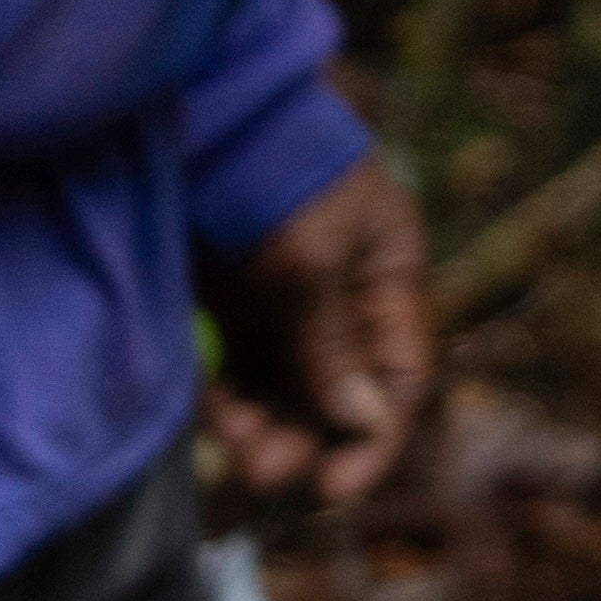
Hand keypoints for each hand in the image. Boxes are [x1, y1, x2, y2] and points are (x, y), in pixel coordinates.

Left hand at [204, 158, 430, 504]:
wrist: (201, 113)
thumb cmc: (280, 173)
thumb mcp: (313, 258)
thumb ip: (333, 342)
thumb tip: (363, 420)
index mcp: (387, 278)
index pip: (400, 376)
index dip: (376, 436)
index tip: (337, 488)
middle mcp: (341, 299)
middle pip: (336, 393)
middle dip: (306, 438)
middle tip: (266, 472)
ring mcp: (284, 303)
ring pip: (282, 390)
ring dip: (263, 427)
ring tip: (236, 448)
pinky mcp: (230, 304)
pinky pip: (234, 372)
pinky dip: (225, 400)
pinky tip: (211, 415)